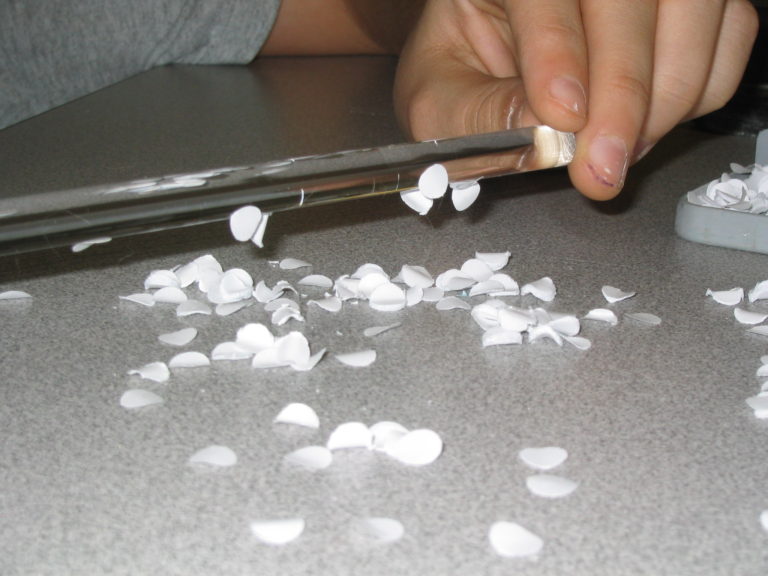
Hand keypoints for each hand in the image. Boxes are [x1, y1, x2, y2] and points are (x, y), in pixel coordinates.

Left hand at [394, 0, 757, 199]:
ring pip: (696, 12)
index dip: (558, 52)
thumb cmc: (458, 77)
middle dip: (624, 93)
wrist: (484, 61)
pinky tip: (647, 125)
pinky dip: (698, 93)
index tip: (562, 118)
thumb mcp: (440, 102)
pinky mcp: (689, 2)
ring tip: (617, 153)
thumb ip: (479, 115)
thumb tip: (545, 132)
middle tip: (602, 166)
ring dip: (666, 100)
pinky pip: (730, 36)